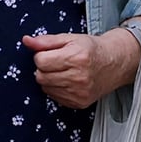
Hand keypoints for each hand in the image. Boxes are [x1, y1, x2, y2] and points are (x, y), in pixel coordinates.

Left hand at [22, 28, 139, 107]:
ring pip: (46, 88)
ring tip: (62, 71)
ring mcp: (79, 92)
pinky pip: (54, 97)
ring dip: (49, 79)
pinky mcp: (79, 103)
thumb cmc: (91, 49)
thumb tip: (26, 41)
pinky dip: (56, 88)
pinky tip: (67, 81)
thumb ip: (46, 40)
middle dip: (44, 68)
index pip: (41, 61)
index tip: (49, 53)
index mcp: (76, 57)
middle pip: (41, 77)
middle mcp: (79, 77)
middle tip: (56, 62)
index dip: (41, 56)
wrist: (114, 63)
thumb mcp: (69, 38)